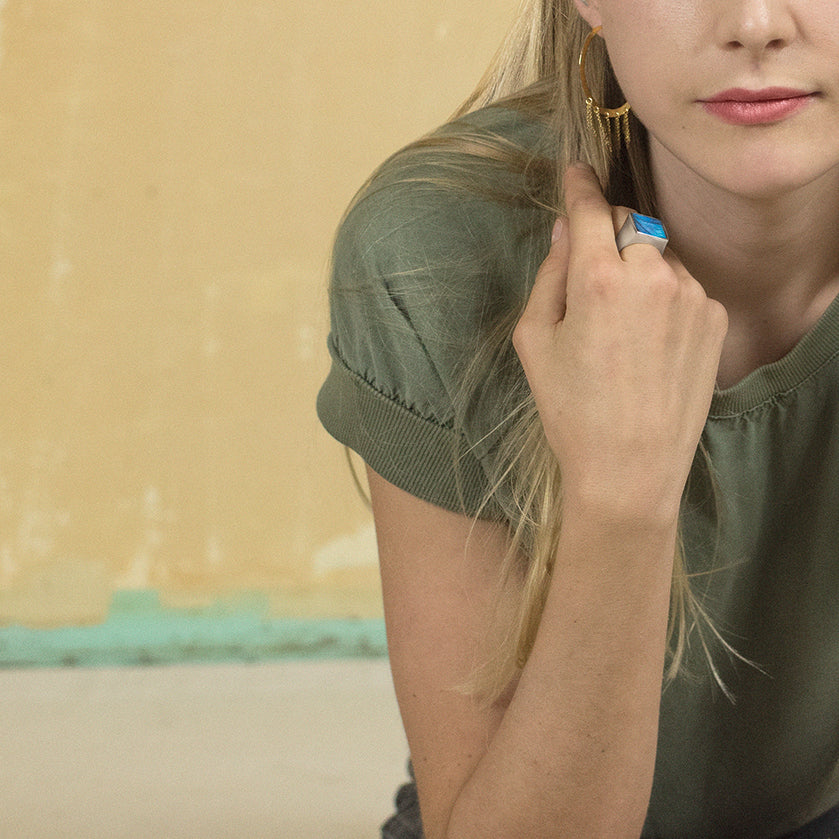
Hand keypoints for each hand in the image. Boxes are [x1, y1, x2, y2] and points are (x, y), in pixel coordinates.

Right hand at [512, 163, 728, 523]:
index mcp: (598, 279)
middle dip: (608, 237)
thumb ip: (548, 276)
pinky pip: (683, 286)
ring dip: (639, 270)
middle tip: (591, 281)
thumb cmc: (571, 410)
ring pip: (658, 255)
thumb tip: (564, 233)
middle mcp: (653, 275)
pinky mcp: (715, 317)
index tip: (577, 171)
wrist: (630, 468)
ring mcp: (691, 295)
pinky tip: (650, 344)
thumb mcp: (535, 342)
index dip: (579, 187)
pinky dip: (665, 298)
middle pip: (629, 225)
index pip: (589, 210)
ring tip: (623, 329)